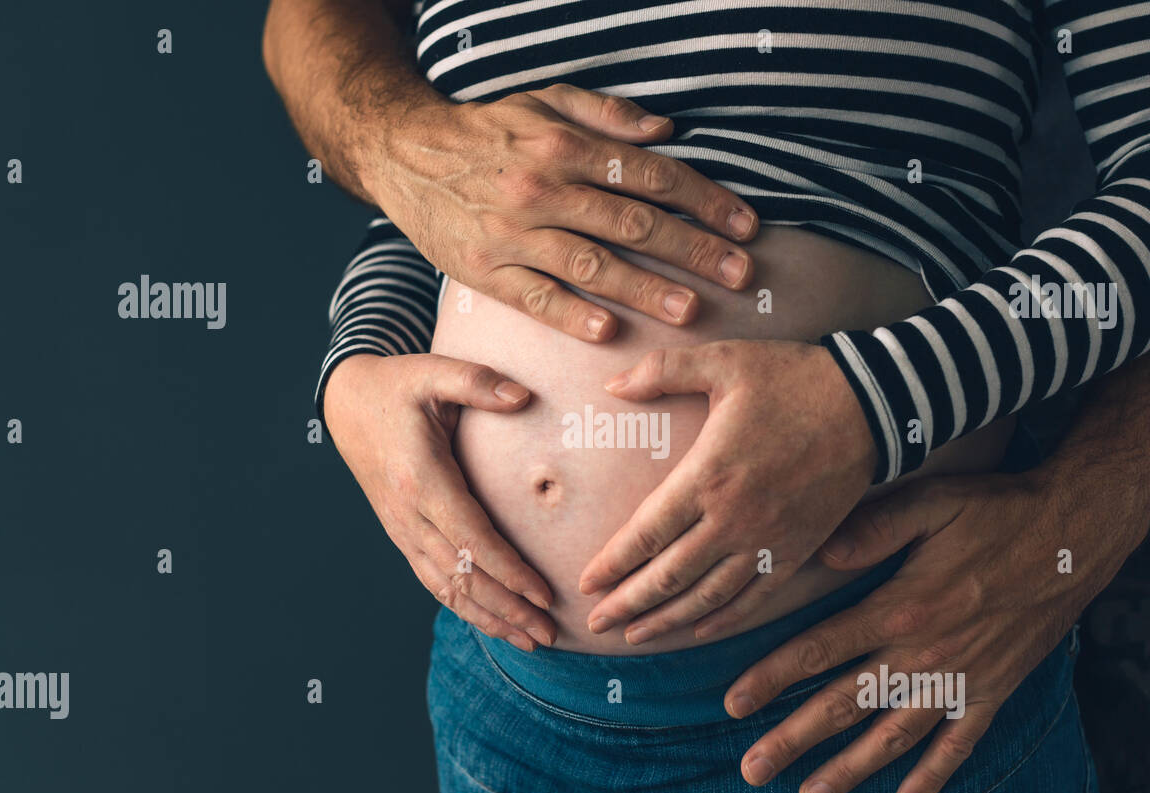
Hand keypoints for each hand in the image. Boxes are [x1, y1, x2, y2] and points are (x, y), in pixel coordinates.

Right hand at [323, 352, 555, 651]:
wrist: (348, 402)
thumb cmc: (399, 385)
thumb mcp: (434, 371)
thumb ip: (479, 382)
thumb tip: (523, 397)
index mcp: (422, 478)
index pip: (471, 537)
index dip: (508, 571)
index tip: (543, 593)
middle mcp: (408, 514)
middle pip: (462, 576)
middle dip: (507, 610)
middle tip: (549, 633)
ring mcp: (402, 530)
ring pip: (446, 588)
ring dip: (489, 618)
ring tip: (531, 640)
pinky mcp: (402, 535)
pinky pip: (434, 581)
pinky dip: (464, 608)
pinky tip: (494, 623)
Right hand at [362, 84, 759, 338]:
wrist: (404, 153)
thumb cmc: (487, 131)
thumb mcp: (545, 102)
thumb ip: (608, 115)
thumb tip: (667, 132)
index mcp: (566, 146)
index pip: (651, 175)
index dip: (705, 200)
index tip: (746, 227)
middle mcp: (543, 188)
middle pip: (632, 222)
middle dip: (692, 249)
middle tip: (740, 275)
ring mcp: (512, 232)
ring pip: (589, 263)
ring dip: (644, 288)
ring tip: (689, 310)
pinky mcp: (484, 270)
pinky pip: (533, 297)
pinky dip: (571, 314)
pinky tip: (608, 332)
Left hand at [577, 340, 877, 641]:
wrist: (871, 401)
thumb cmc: (792, 378)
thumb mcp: (723, 361)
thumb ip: (661, 371)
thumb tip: (611, 385)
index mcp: (707, 476)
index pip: (646, 535)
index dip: (612, 565)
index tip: (585, 585)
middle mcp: (733, 518)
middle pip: (669, 576)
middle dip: (628, 604)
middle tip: (596, 625)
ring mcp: (768, 539)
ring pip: (709, 596)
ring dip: (668, 621)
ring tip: (636, 636)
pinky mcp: (799, 549)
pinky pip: (757, 596)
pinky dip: (725, 619)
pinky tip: (701, 631)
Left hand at [724, 467, 1135, 792]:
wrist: (1077, 534)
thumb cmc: (999, 510)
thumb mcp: (934, 500)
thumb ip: (874, 526)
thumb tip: (820, 551)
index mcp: (902, 607)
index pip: (821, 650)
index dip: (773, 677)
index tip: (733, 704)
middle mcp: (926, 653)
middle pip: (845, 705)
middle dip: (794, 739)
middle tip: (751, 769)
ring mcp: (962, 677)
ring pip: (894, 735)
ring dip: (850, 769)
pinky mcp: (994, 689)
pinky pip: (959, 743)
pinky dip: (933, 776)